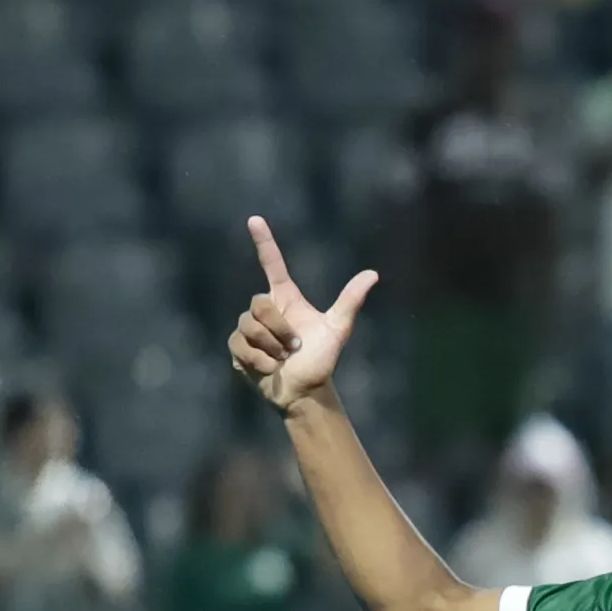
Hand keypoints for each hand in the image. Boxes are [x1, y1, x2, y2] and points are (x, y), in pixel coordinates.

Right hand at [227, 217, 378, 411]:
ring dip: (271, 347)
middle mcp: (265, 310)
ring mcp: (248, 329)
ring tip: (282, 359)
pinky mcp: (238, 349)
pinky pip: (241, 346)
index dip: (264, 242)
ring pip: (249, 326)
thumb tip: (373, 274)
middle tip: (293, 347)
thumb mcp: (337, 329)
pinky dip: (259, 360)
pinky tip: (269, 368)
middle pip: (259, 304)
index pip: (272, 265)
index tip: (254, 219)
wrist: (304, 391)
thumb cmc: (320, 360)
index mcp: (286, 298)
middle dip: (279, 329)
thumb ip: (350, 301)